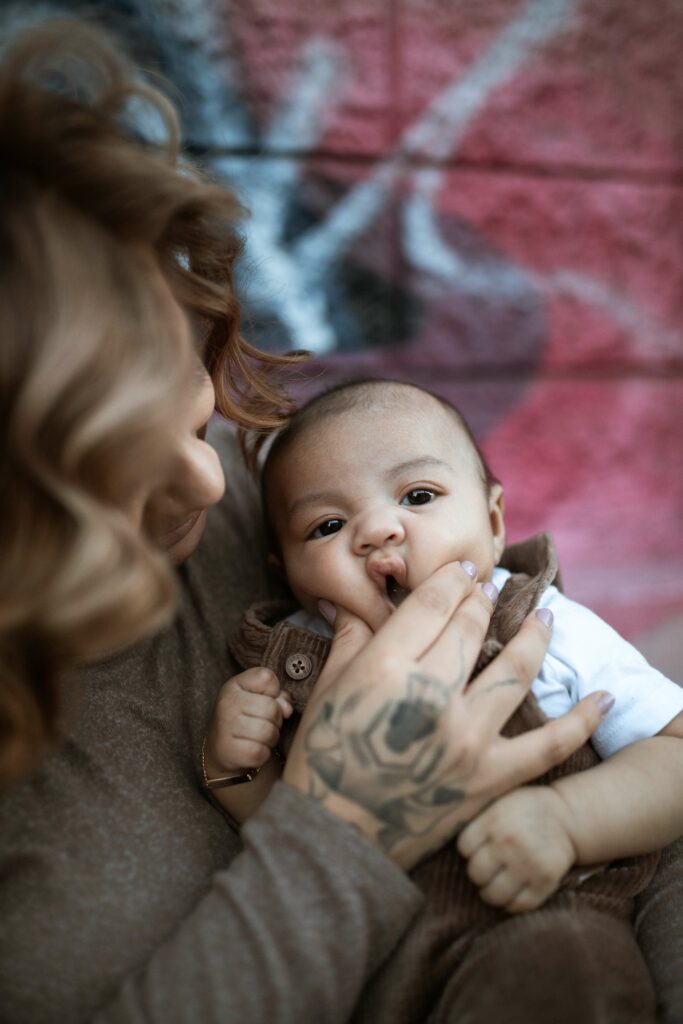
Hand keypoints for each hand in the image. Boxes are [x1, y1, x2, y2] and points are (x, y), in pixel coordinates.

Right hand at [205, 668, 292, 774]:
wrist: (222, 750)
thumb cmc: (247, 719)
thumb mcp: (259, 699)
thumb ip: (278, 696)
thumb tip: (287, 709)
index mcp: (234, 685)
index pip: (267, 678)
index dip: (274, 691)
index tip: (263, 699)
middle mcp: (227, 703)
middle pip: (272, 708)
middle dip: (276, 719)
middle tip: (264, 723)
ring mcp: (226, 727)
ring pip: (269, 732)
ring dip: (271, 738)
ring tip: (260, 737)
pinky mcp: (231, 751)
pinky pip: (261, 752)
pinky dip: (264, 754)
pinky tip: (254, 749)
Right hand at [283, 560, 608, 870]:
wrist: (340, 834)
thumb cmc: (324, 757)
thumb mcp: (327, 689)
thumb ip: (351, 638)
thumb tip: (351, 600)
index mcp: (385, 670)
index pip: (431, 605)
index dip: (452, 580)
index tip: (463, 570)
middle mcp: (431, 697)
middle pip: (471, 628)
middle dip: (483, 599)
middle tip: (491, 587)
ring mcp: (467, 738)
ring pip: (515, 670)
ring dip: (535, 637)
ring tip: (544, 616)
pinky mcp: (490, 776)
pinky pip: (547, 745)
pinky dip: (581, 722)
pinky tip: (603, 699)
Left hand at [457, 786, 576, 911]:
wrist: (568, 815)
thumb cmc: (525, 807)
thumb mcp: (499, 800)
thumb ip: (478, 817)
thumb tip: (443, 828)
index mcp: (493, 820)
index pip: (464, 848)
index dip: (469, 851)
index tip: (477, 849)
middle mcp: (508, 843)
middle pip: (475, 873)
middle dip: (478, 874)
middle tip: (487, 869)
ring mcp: (527, 865)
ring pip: (493, 895)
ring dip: (491, 893)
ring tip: (495, 885)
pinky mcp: (544, 882)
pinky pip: (518, 906)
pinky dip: (511, 905)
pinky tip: (512, 893)